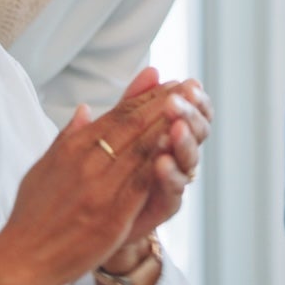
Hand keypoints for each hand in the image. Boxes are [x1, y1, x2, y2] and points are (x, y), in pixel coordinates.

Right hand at [0, 80, 198, 284]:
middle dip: (162, 103)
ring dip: (168, 125)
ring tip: (189, 108)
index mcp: (71, 148)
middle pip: (132, 124)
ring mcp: (100, 188)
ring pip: (141, 148)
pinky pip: (142, 183)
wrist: (22, 257)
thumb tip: (85, 110)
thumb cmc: (31, 216)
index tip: (164, 82)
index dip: (143, 96)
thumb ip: (68, 137)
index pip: (115, 114)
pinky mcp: (112, 215)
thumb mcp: (43, 167)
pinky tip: (177, 149)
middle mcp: (87, 162)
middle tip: (185, 86)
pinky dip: (161, 163)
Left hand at [116, 75, 210, 248]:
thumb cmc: (108, 167)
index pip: (193, 112)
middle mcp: (178, 155)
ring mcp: (174, 180)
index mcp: (171, 133)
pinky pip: (174, 191)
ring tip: (175, 128)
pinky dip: (170, 176)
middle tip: (178, 102)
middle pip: (196, 132)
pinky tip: (162, 162)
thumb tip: (153, 70)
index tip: (193, 85)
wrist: (89, 214)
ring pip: (189, 160)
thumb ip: (134, 101)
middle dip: (189, 115)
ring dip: (183, 142)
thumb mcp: (118, 128)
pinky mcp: (165, 205)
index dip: (195, 100)